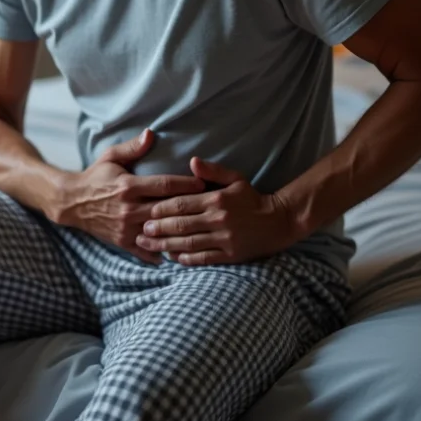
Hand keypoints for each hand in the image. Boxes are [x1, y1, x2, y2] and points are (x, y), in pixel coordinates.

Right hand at [55, 129, 207, 263]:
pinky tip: (181, 251)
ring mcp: (126, 228)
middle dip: (190, 208)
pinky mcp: (123, 241)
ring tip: (202, 230)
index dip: (186, 184)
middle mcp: (128, 209)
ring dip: (180, 231)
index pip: (164, 185)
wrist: (72, 202)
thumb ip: (132, 147)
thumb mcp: (110, 157)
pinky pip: (147, 250)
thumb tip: (151, 133)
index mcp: (128, 186)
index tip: (204, 182)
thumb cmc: (96, 176)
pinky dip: (164, 252)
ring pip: (160, 231)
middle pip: (166, 210)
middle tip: (212, 206)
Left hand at [135, 157, 299, 265]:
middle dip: (158, 228)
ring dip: (166, 245)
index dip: (161, 209)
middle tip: (141, 231)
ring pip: (188, 243)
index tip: (146, 212)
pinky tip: (172, 258)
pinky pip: (203, 258)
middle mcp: (218, 219)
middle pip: (181, 224)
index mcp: (216, 199)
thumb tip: (192, 161)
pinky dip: (186, 259)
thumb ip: (212, 170)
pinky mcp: (230, 255)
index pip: (182, 204)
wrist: (279, 221)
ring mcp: (224, 238)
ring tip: (149, 245)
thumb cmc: (252, 198)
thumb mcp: (235, 178)